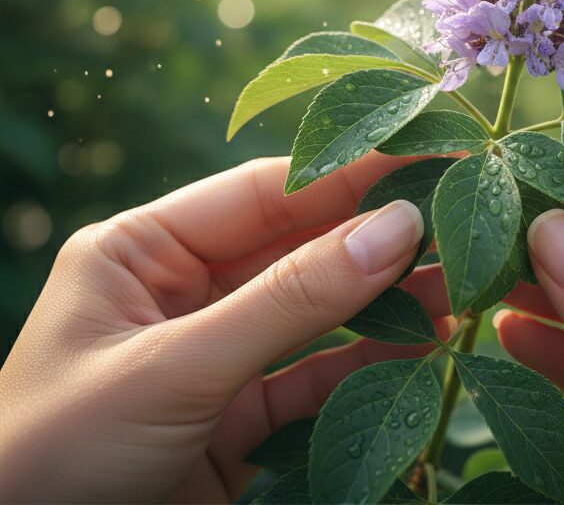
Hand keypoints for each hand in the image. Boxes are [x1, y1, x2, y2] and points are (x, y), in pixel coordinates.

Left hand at [0, 154, 450, 503]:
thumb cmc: (52, 461)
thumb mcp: (174, 369)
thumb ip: (290, 301)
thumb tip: (397, 228)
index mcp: (143, 249)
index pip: (264, 192)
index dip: (349, 172)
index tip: (424, 153)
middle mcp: (181, 291)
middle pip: (298, 246)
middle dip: (375, 233)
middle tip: (457, 212)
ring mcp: (214, 356)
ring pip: (315, 313)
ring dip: (384, 298)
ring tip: (460, 276)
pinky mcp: (236, 422)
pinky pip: (313, 381)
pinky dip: (368, 365)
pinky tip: (424, 343)